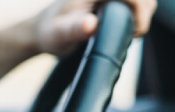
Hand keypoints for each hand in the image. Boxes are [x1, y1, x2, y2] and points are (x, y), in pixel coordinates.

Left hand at [36, 0, 156, 55]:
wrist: (41, 31)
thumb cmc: (49, 33)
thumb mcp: (59, 34)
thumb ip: (73, 29)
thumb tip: (90, 25)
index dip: (139, 11)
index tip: (132, 31)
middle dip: (142, 13)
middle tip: (130, 33)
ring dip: (141, 12)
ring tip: (127, 30)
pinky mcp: (109, 0)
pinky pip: (133, 1)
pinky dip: (135, 12)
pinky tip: (124, 25)